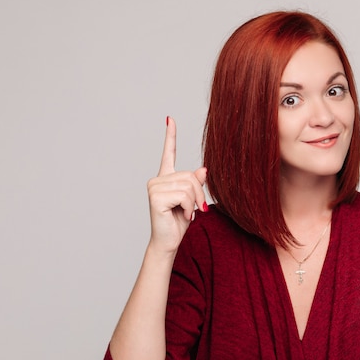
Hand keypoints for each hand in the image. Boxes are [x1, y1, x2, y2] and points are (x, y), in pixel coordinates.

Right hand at [146, 117, 206, 252]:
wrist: (169, 241)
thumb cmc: (180, 221)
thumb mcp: (193, 199)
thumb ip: (197, 183)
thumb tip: (204, 169)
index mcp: (167, 177)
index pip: (168, 152)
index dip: (170, 136)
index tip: (170, 119)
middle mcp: (158, 179)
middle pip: (190, 175)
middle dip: (199, 193)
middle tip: (196, 209)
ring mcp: (155, 186)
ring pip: (188, 185)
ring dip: (194, 202)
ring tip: (187, 213)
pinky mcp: (155, 196)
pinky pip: (183, 195)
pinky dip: (188, 207)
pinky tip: (182, 215)